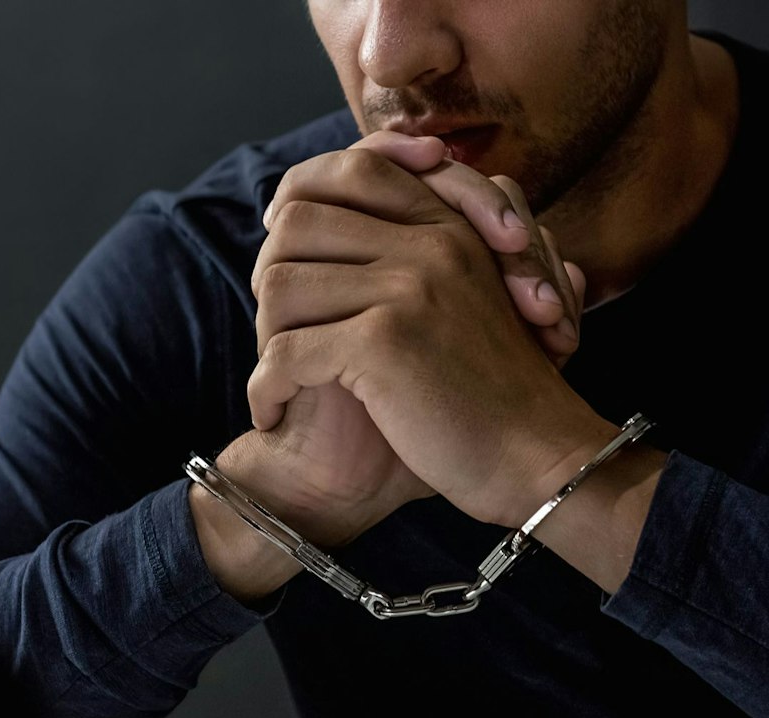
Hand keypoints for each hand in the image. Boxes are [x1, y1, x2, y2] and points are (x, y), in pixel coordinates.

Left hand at [248, 139, 610, 528]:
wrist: (540, 460)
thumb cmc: (499, 396)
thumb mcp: (479, 305)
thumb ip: (435, 259)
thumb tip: (380, 233)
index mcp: (451, 228)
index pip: (356, 169)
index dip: (301, 200)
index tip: (282, 249)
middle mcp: (431, 243)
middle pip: (298, 221)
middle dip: (269, 276)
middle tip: (273, 328)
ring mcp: (409, 287)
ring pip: (280, 283)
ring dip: (264, 337)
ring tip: (275, 378)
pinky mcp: (386, 340)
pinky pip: (286, 351)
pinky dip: (265, 389)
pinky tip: (271, 414)